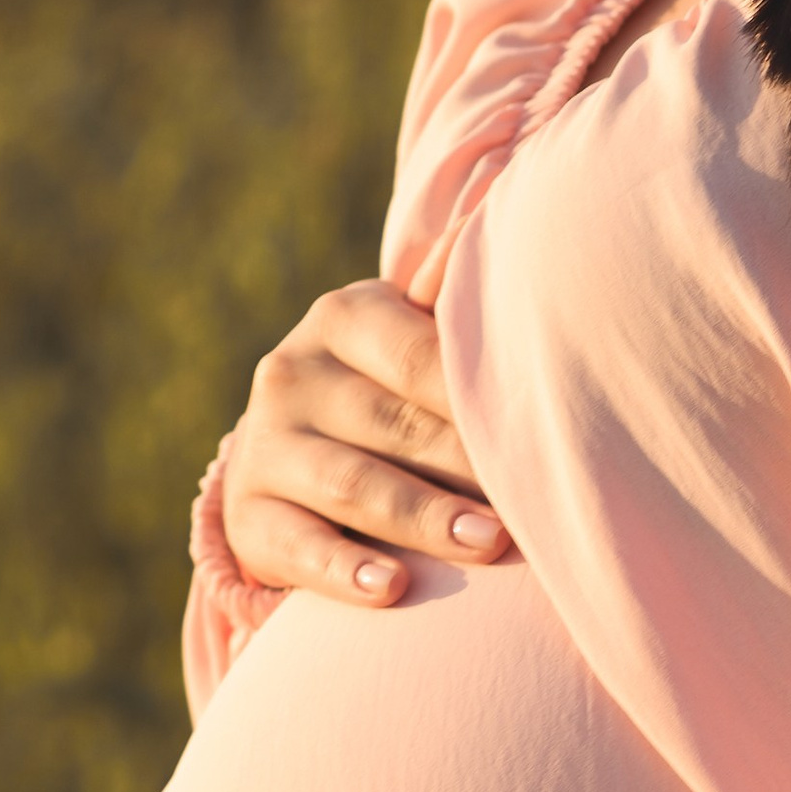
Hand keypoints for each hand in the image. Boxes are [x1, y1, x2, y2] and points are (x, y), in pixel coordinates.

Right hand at [224, 279, 511, 607]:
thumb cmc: (388, 388)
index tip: (543, 433)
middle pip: (396, 424)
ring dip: (423, 517)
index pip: (422, 358)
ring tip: (486, 543)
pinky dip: (345, 570)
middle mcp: (292, 372)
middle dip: (468, 466)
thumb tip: (498, 202)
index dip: (482, 400)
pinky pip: (299, 547)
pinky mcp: (247, 517)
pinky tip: (392, 590)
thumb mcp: (410, 336)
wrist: (294, 455)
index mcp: (344, 316)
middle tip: (532, 502)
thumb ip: (449, 298)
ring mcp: (265, 446)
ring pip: (353, 485)